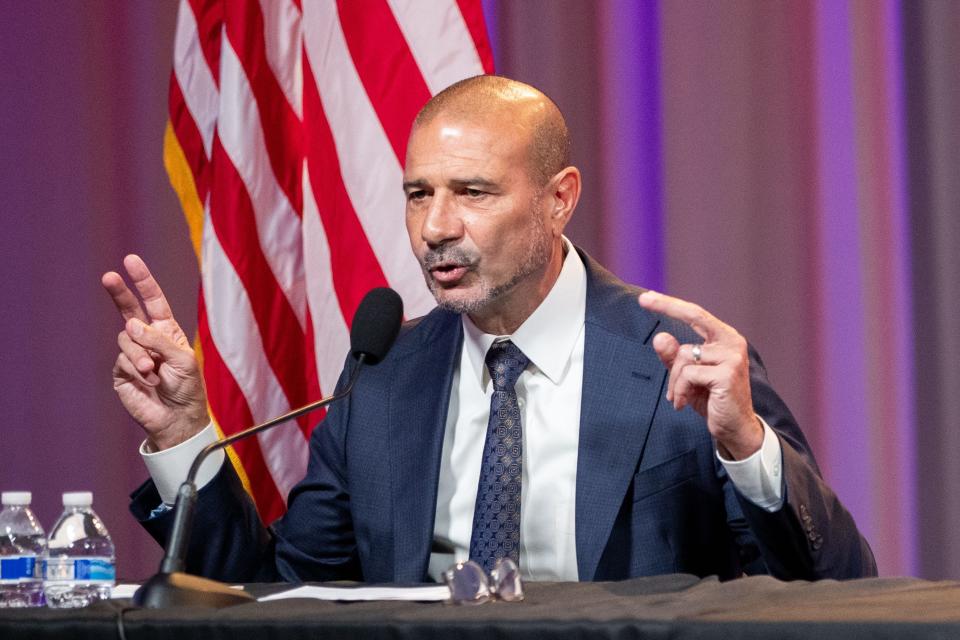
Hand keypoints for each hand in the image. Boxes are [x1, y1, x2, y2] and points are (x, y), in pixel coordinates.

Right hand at [101, 254, 207, 450]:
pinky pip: (123, 361)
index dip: (143, 282)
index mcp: (166, 331)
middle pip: (128, 310)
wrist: (177, 418)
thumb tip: (131, 324)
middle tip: (109, 277)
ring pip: (126, 339)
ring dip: (140, 355)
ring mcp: (132, 354)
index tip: (131, 261)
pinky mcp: (122, 371)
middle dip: (120, 293)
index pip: (152, 301)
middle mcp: (147, 339)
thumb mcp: (182, 360)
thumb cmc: (187, 388)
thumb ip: (159, 340)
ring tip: (154, 372)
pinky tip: (149, 382)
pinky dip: (137, 370)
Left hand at [638, 290, 761, 459]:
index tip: (646, 296)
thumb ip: (674, 358)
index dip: (672, 304)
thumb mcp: (687, 377)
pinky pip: (688, 374)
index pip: (697, 314)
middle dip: (667, 306)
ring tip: (678, 397)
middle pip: (693, 317)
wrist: (734, 428)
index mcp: (724, 339)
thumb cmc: (712, 399)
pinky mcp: (726, 374)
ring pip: (684, 356)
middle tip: (642, 300)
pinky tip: (684, 404)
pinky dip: (680, 390)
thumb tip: (660, 337)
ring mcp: (732, 357)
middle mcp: (732, 342)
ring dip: (674, 380)